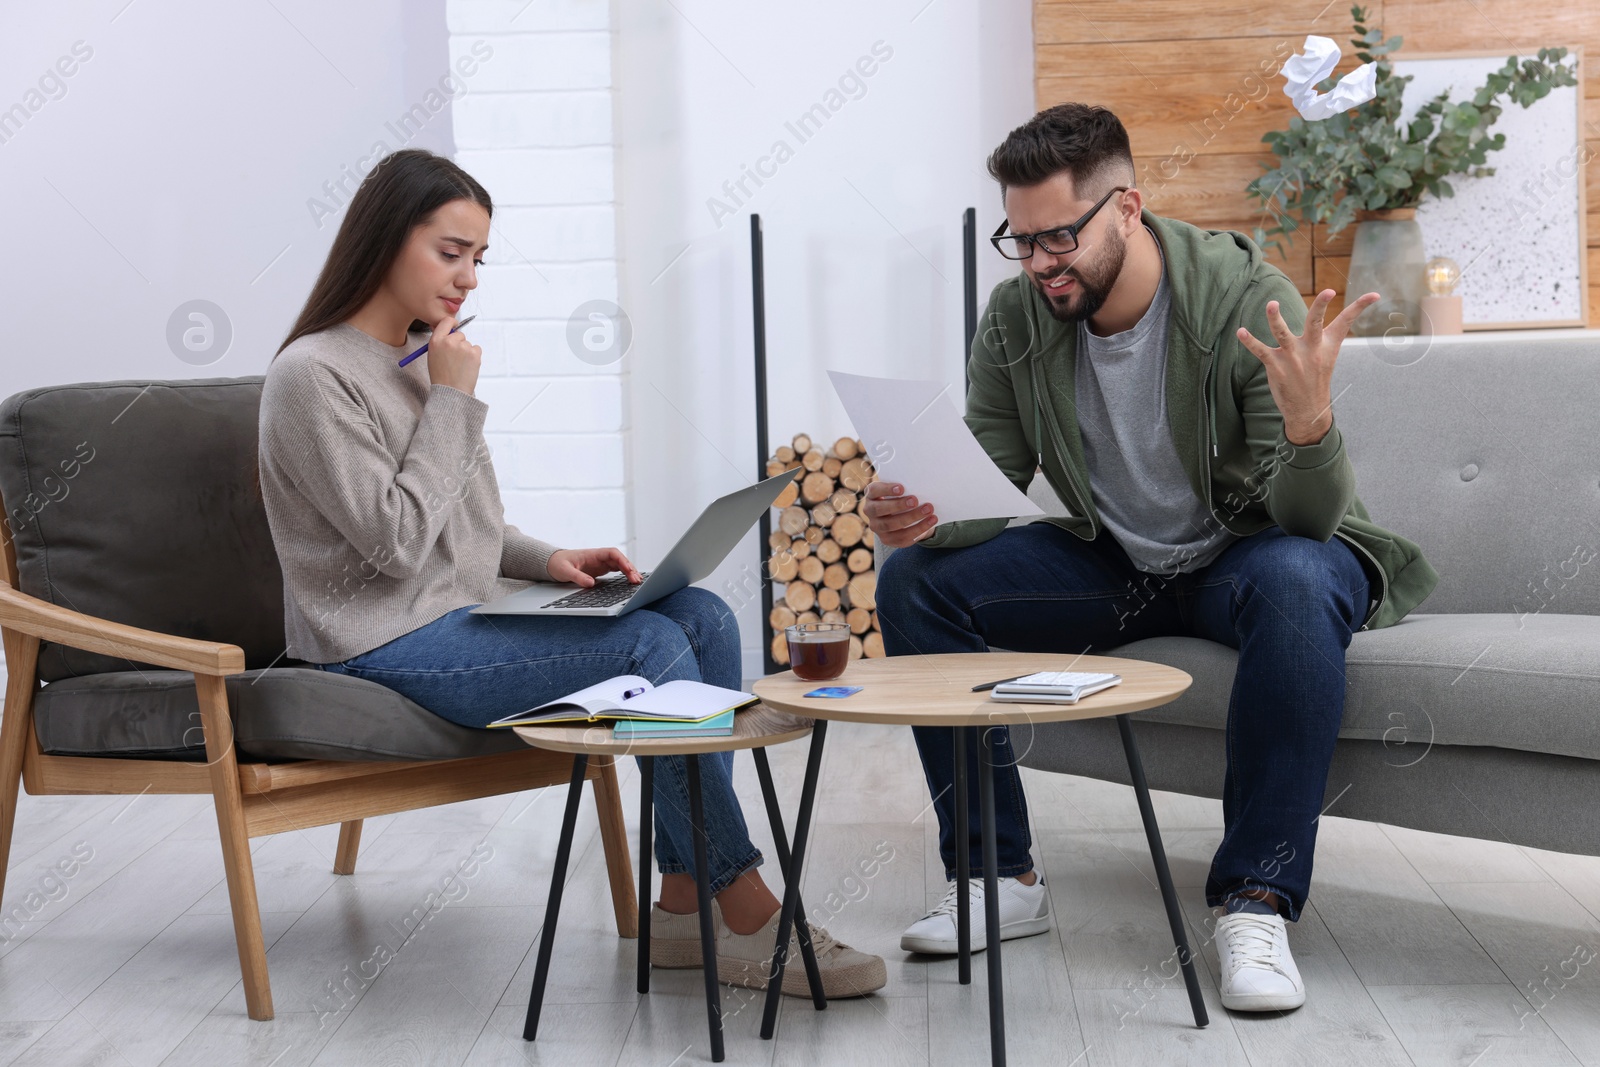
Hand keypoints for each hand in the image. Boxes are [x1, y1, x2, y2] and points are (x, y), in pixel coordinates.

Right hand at [425, 314, 481, 396]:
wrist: (451, 392)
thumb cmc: (441, 376)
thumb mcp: (433, 356)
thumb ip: (441, 342)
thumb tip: (452, 333)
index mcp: (436, 341)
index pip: (446, 321)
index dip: (452, 324)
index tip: (455, 327)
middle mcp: (449, 341)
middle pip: (460, 333)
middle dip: (459, 343)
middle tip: (456, 358)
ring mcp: (463, 346)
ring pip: (468, 343)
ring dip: (466, 352)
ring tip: (460, 366)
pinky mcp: (474, 353)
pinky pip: (477, 349)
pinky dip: (474, 356)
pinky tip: (467, 366)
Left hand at [547, 547, 642, 587]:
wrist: (553, 563)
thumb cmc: (558, 563)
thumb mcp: (565, 571)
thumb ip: (578, 577)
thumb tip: (591, 583)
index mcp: (593, 554)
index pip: (612, 553)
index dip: (622, 561)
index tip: (628, 570)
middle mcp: (599, 557)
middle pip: (619, 560)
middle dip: (629, 568)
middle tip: (636, 580)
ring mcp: (601, 563)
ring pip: (620, 565)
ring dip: (629, 572)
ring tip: (637, 581)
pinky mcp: (600, 570)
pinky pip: (616, 570)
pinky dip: (624, 575)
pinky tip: (630, 581)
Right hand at [861, 480, 937, 547]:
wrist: (905, 516)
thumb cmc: (903, 497)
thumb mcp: (902, 491)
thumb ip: (906, 488)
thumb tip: (922, 486)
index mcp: (872, 495)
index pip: (874, 490)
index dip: (886, 490)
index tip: (902, 488)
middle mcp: (870, 511)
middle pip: (879, 509)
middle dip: (898, 505)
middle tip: (915, 500)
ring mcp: (877, 527)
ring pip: (891, 525)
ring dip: (912, 517)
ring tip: (928, 510)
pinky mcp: (888, 539)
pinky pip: (903, 537)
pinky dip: (919, 529)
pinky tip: (931, 521)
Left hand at [1236, 288, 1378, 445]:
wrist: (1307, 410)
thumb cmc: (1316, 377)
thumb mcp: (1328, 355)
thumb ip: (1326, 335)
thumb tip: (1341, 317)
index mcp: (1327, 345)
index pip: (1346, 321)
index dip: (1360, 306)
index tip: (1374, 294)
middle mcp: (1311, 349)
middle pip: (1315, 322)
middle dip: (1321, 306)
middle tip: (1328, 292)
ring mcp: (1292, 357)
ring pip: (1282, 333)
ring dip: (1276, 318)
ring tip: (1272, 304)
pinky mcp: (1275, 366)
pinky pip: (1260, 351)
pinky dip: (1249, 341)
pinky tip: (1240, 331)